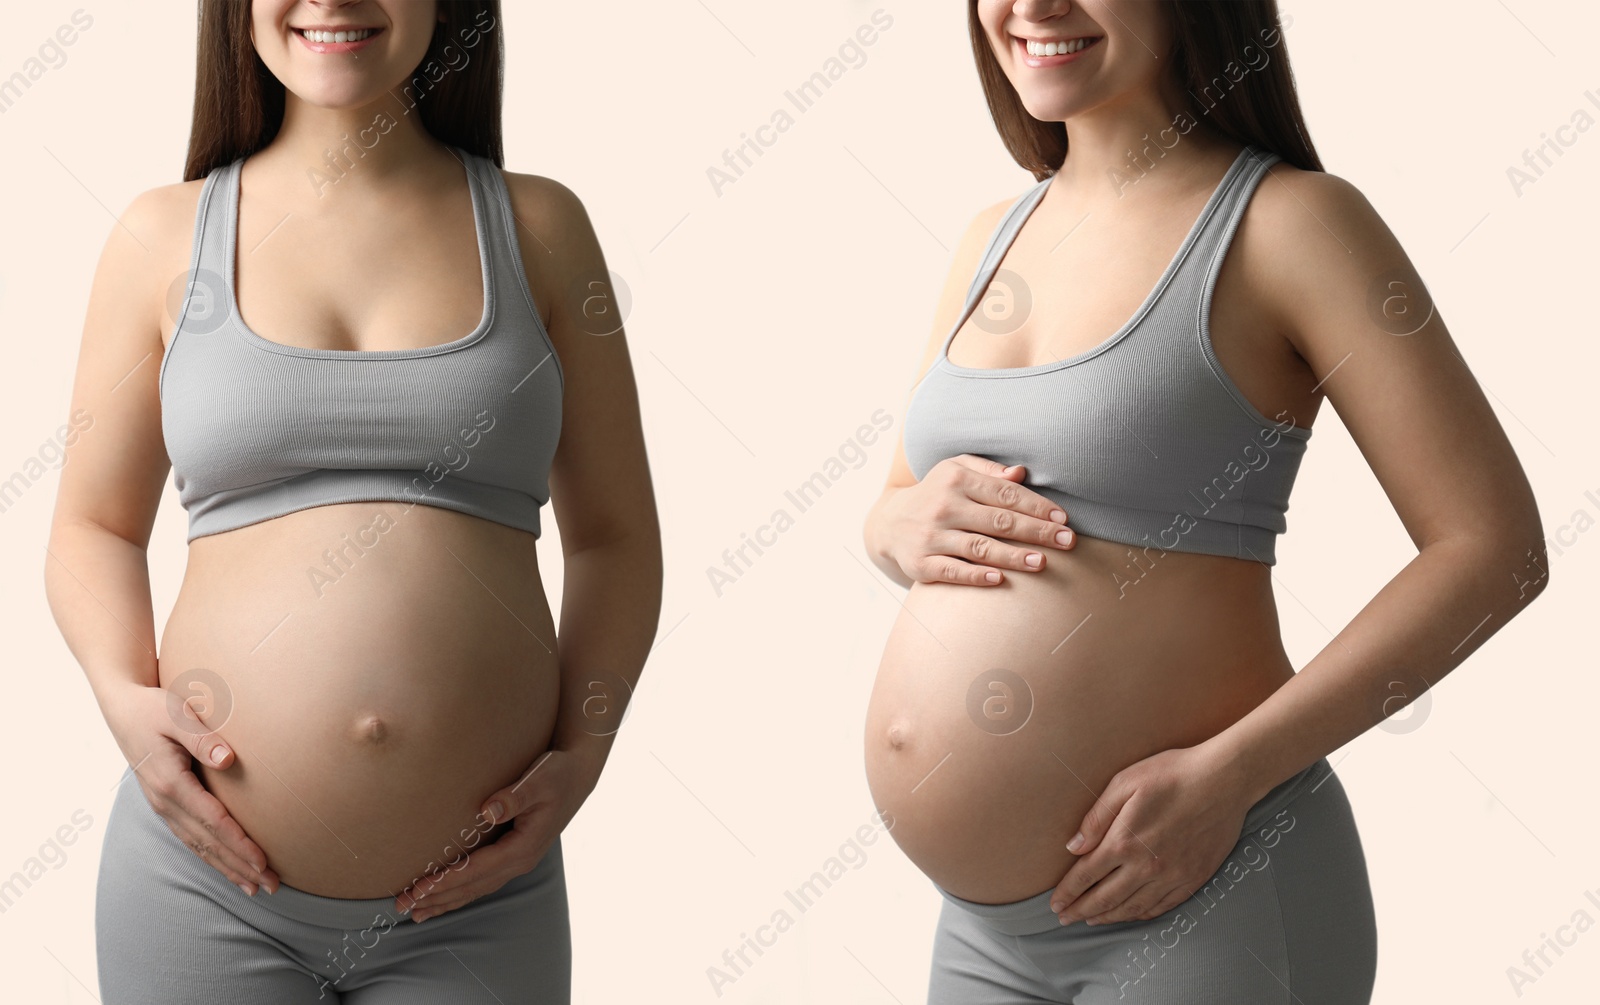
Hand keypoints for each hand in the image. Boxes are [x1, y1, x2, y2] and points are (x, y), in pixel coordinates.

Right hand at [102, 681, 280, 894]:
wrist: (122, 710)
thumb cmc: (154, 709)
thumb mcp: (177, 715)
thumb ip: (202, 738)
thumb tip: (228, 760)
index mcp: (170, 783)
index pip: (212, 821)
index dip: (239, 844)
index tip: (262, 862)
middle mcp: (165, 802)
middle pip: (208, 842)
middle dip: (240, 866)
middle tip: (271, 886)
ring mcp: (163, 807)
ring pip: (199, 846)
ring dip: (227, 868)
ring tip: (254, 887)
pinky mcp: (166, 805)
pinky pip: (190, 838)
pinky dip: (211, 856)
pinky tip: (228, 868)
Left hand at [396, 747, 600, 921]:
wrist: (578, 775)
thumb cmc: (557, 773)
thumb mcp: (540, 779)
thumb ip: (515, 795)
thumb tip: (488, 809)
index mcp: (524, 847)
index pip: (477, 870)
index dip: (446, 881)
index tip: (418, 888)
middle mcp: (520, 860)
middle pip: (473, 887)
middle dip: (437, 898)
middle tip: (402, 906)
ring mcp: (518, 861)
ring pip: (476, 889)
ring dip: (446, 901)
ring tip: (415, 913)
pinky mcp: (514, 855)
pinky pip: (482, 881)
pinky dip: (460, 892)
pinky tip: (443, 898)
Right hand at [876, 455, 1074, 585]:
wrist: (888, 523)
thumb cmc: (936, 493)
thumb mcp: (956, 470)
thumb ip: (989, 472)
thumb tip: (1021, 474)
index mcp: (957, 480)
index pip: (1005, 494)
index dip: (1037, 506)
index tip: (1063, 519)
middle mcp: (944, 506)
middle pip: (998, 521)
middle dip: (1036, 531)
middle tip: (1067, 541)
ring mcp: (931, 536)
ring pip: (980, 548)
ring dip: (1013, 556)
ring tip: (1043, 563)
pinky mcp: (920, 563)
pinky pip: (952, 571)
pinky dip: (975, 575)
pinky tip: (999, 579)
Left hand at [1050, 745, 1251, 926]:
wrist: (1224, 780)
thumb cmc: (1172, 774)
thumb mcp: (1125, 783)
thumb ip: (1096, 818)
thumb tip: (1073, 847)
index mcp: (1125, 841)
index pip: (1086, 875)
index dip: (1068, 892)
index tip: (1055, 904)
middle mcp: (1146, 866)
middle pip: (1105, 898)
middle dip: (1081, 910)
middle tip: (1065, 918)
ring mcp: (1172, 877)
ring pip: (1132, 907)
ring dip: (1107, 917)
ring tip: (1090, 919)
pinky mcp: (1193, 880)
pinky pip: (1161, 907)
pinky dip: (1140, 914)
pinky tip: (1129, 914)